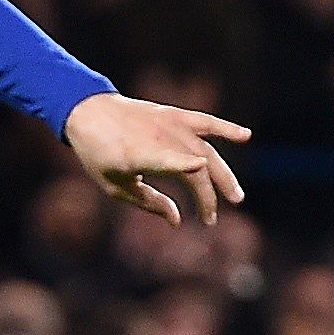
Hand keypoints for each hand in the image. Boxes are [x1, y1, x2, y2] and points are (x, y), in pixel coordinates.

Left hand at [63, 91, 249, 225]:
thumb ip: (149, 203)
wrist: (87, 112)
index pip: (161, 158)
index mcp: (134, 155)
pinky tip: (246, 136)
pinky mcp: (174, 114)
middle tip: (211, 219)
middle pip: (193, 167)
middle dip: (206, 195)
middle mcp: (155, 138)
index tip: (199, 167)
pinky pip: (204, 121)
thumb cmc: (98, 154)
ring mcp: (167, 124)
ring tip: (236, 196)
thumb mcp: (114, 185)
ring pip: (205, 150)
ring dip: (222, 175)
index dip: (180, 162)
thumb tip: (179, 221)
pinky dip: (225, 128)